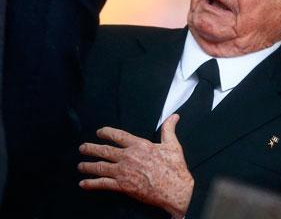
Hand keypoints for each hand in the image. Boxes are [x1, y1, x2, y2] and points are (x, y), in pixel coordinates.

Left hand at [78, 114, 193, 218]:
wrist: (175, 189)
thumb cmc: (175, 168)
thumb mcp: (172, 144)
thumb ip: (169, 129)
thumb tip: (174, 117)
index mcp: (139, 145)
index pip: (118, 135)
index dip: (106, 133)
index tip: (99, 132)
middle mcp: (129, 156)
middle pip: (105, 150)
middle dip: (91, 148)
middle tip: (82, 148)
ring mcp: (124, 171)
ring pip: (100, 167)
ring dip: (88, 165)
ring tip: (80, 165)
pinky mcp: (123, 186)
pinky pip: (103, 184)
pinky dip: (91, 184)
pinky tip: (83, 183)